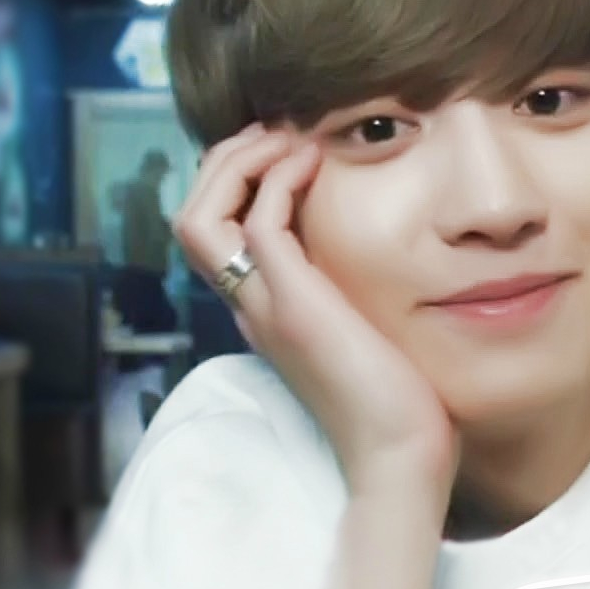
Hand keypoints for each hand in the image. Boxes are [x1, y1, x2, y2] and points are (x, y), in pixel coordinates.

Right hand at [176, 125, 458, 508]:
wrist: (398, 456)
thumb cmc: (398, 402)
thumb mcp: (365, 329)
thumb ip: (352, 290)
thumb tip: (378, 252)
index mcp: (262, 309)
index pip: (213, 230)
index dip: (235, 179)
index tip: (284, 149)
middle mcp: (251, 305)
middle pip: (191, 215)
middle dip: (225, 159)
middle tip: (275, 132)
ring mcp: (265, 305)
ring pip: (200, 215)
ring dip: (238, 162)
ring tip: (285, 138)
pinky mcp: (294, 305)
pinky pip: (258, 224)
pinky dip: (278, 179)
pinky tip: (314, 165)